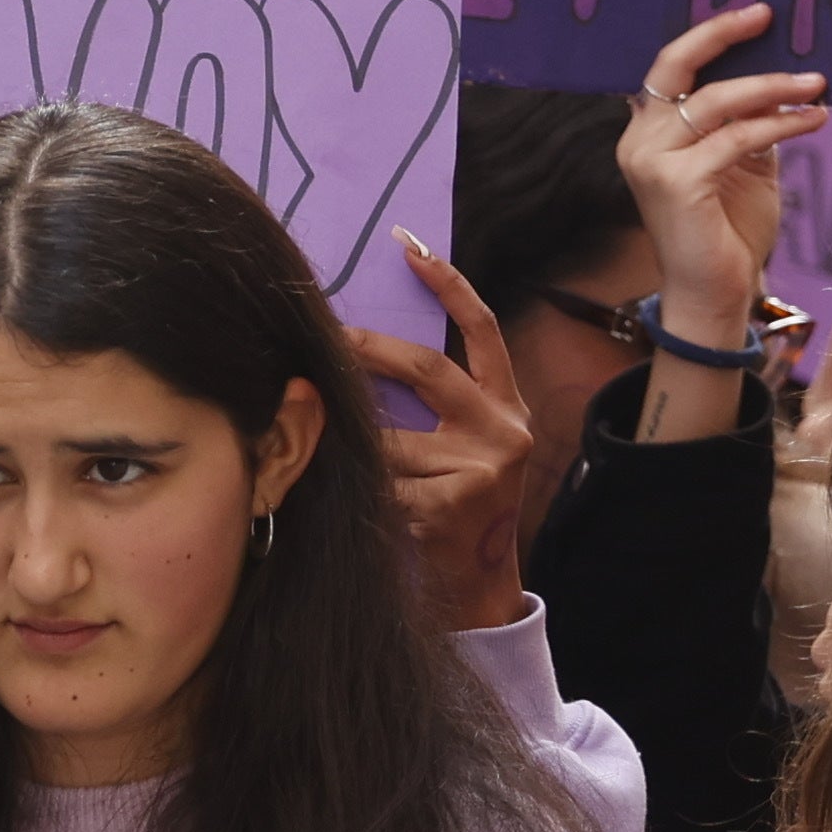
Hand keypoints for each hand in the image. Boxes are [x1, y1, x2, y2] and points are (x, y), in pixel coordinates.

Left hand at [346, 237, 537, 632]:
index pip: (483, 331)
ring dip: (353, 444)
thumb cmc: (459, 507)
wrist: (481, 587)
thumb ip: (438, 405)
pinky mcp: (450, 504)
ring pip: (389, 437)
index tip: (409, 245)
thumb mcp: (466, 448)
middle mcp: (504, 431)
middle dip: (367, 350)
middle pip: (426, 368)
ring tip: (324, 444)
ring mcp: (480, 469)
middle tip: (324, 335)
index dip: (449, 284)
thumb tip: (366, 348)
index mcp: (507, 408)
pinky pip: (380, 481)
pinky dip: (360, 490)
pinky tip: (353, 503)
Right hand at [624, 6, 831, 323]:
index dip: (710, 36)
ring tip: (815, 84)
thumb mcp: (742, 163)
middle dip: (722, 35)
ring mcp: (652, 162)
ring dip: (773, 87)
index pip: (671, 66)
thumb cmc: (727, 230)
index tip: (755, 14)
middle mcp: (639, 140)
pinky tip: (811, 121)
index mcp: (648, 131)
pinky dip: (779, 125)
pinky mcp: (677, 183)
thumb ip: (748, 121)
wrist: (716, 293)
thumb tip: (781, 77)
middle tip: (767, 17)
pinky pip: (736, 138)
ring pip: (715, 101)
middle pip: (675, 65)